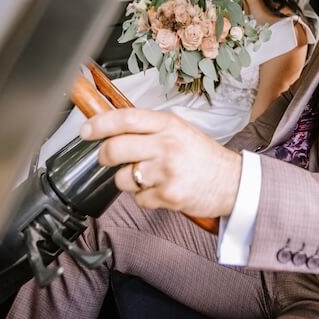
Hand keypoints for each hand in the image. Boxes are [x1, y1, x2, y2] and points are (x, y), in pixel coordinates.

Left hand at [81, 109, 242, 217]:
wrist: (233, 182)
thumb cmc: (203, 156)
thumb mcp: (179, 130)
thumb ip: (149, 128)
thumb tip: (111, 126)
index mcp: (168, 125)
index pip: (125, 119)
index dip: (100, 124)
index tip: (85, 130)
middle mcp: (166, 145)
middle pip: (115, 149)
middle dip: (105, 156)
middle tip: (109, 158)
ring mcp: (167, 171)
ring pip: (123, 178)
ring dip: (129, 180)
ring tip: (148, 177)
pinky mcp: (168, 195)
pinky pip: (138, 199)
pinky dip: (145, 197)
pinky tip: (161, 190)